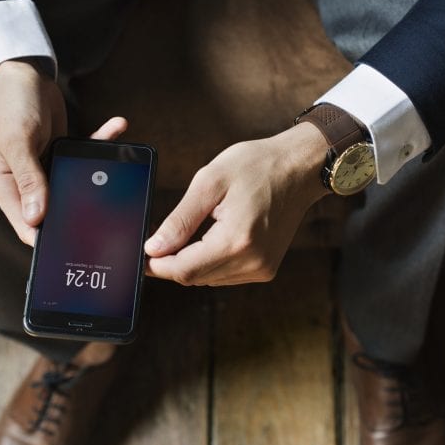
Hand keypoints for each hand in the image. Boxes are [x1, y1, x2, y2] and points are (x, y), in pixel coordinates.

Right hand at [0, 60, 126, 244]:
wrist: (19, 73)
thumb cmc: (10, 104)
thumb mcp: (18, 140)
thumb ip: (28, 178)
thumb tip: (37, 219)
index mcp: (4, 186)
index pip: (27, 227)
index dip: (50, 239)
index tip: (78, 245)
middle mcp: (23, 184)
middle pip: (54, 212)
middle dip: (82, 213)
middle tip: (114, 214)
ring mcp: (43, 171)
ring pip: (74, 186)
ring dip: (97, 175)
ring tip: (122, 164)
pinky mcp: (60, 155)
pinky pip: (84, 158)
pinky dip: (101, 144)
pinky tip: (118, 127)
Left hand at [145, 122, 329, 285]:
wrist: (300, 167)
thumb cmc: (257, 165)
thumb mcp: (210, 182)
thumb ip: (180, 220)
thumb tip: (153, 247)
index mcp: (237, 240)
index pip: (184, 270)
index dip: (157, 264)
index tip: (144, 251)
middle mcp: (252, 262)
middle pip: (194, 277)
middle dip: (173, 261)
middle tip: (162, 236)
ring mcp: (262, 268)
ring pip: (208, 278)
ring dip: (192, 261)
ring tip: (194, 229)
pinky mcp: (266, 269)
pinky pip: (225, 274)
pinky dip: (211, 260)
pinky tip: (213, 235)